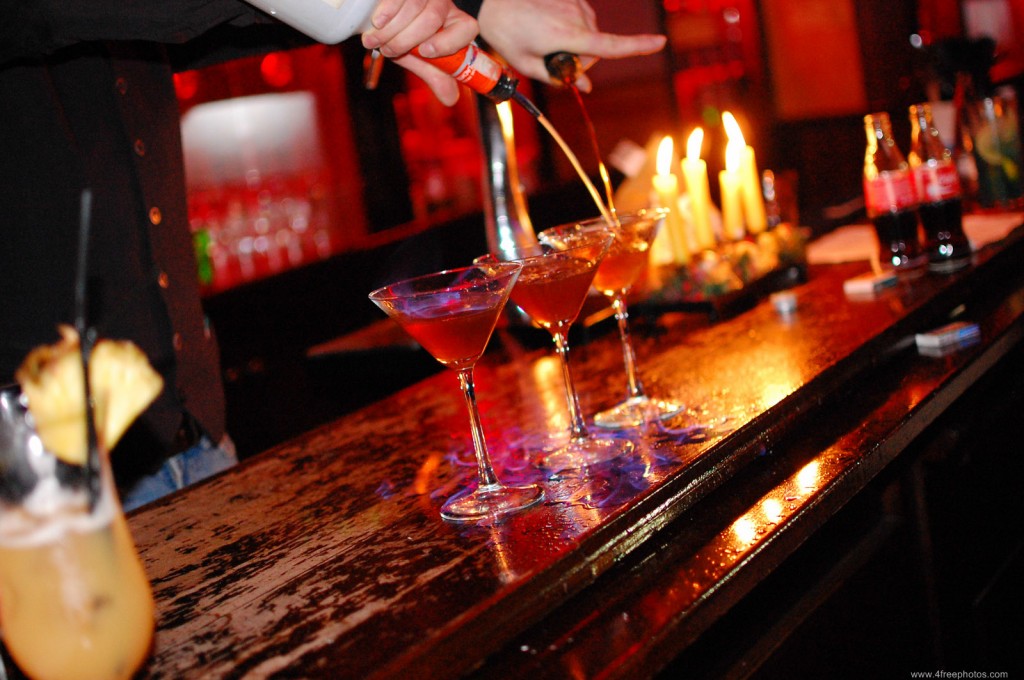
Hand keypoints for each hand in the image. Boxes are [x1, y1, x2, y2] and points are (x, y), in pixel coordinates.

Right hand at [363, 0, 477, 104]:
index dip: (447, 42)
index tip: (425, 52)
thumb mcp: (424, 59)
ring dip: (390, 30)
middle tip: (389, 52)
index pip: (466, 29)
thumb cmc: (411, 37)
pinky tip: (377, 23)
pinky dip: (385, 12)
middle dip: (406, 40)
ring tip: (375, 42)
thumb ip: (436, 76)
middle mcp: (444, 3)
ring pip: (413, 6)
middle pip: (431, 19)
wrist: (390, 14)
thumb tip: (450, 99)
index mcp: (457, 24)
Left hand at [476, 0, 665, 90]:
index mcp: (568, 36)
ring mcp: (576, 4)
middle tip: (548, 58)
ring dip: (574, 43)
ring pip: (590, 35)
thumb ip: (559, 78)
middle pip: (596, 49)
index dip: (637, 46)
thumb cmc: (506, 34)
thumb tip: (584, 87)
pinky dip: (570, 28)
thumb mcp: (528, 65)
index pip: (610, 45)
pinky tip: (548, 24)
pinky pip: (582, 20)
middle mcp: (578, 17)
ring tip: (542, 37)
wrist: (491, 1)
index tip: (660, 42)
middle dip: (579, 60)